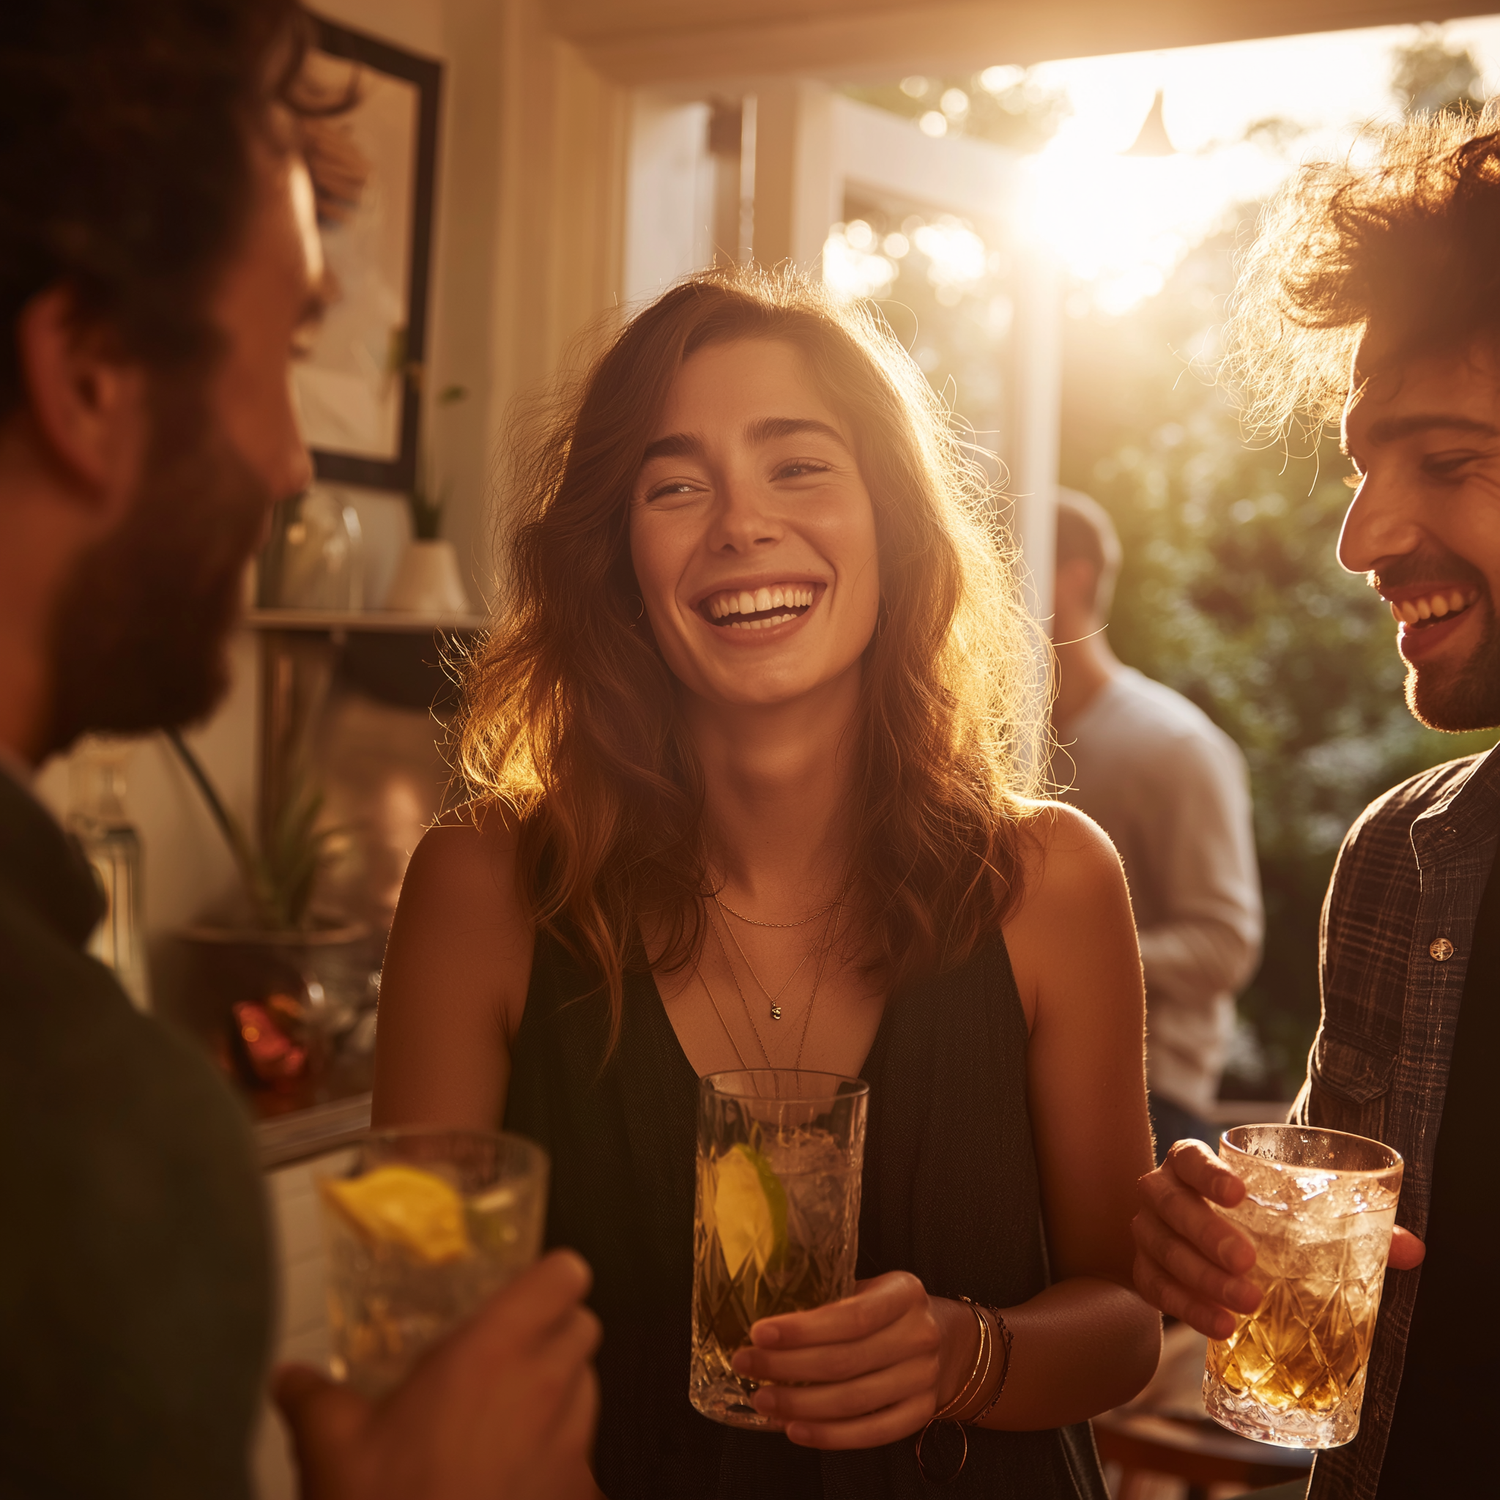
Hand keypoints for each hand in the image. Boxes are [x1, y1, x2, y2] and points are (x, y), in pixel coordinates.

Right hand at [274, 1249, 601, 1499]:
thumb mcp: (332, 1445)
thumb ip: (311, 1396)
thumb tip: (290, 1379)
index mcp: (493, 1352)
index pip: (563, 1276)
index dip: (550, 1277)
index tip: (526, 1288)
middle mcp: (546, 1388)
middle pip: (584, 1327)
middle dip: (553, 1333)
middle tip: (506, 1354)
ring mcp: (572, 1446)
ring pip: (588, 1389)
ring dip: (560, 1392)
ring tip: (507, 1417)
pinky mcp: (582, 1495)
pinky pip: (585, 1458)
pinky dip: (560, 1458)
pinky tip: (513, 1478)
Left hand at [729, 1271, 947, 1449]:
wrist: (946, 1340)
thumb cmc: (888, 1310)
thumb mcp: (868, 1288)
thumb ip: (830, 1297)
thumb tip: (766, 1314)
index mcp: (905, 1294)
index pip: (851, 1316)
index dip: (803, 1329)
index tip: (760, 1332)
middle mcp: (920, 1336)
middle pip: (845, 1361)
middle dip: (786, 1366)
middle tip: (746, 1364)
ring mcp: (923, 1379)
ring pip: (854, 1401)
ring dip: (800, 1404)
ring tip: (761, 1399)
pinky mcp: (919, 1414)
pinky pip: (871, 1433)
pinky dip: (829, 1436)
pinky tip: (794, 1429)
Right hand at [1132, 1140, 1426, 1339]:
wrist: (1199, 1248)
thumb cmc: (1257, 1223)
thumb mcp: (1293, 1216)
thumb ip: (1351, 1227)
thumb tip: (1412, 1249)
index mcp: (1191, 1164)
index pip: (1189, 1157)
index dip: (1209, 1173)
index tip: (1240, 1193)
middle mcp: (1161, 1191)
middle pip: (1170, 1204)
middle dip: (1206, 1233)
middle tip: (1248, 1262)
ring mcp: (1145, 1231)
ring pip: (1161, 1248)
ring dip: (1200, 1278)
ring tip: (1245, 1305)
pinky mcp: (1142, 1271)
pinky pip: (1153, 1288)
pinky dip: (1185, 1308)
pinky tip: (1221, 1326)